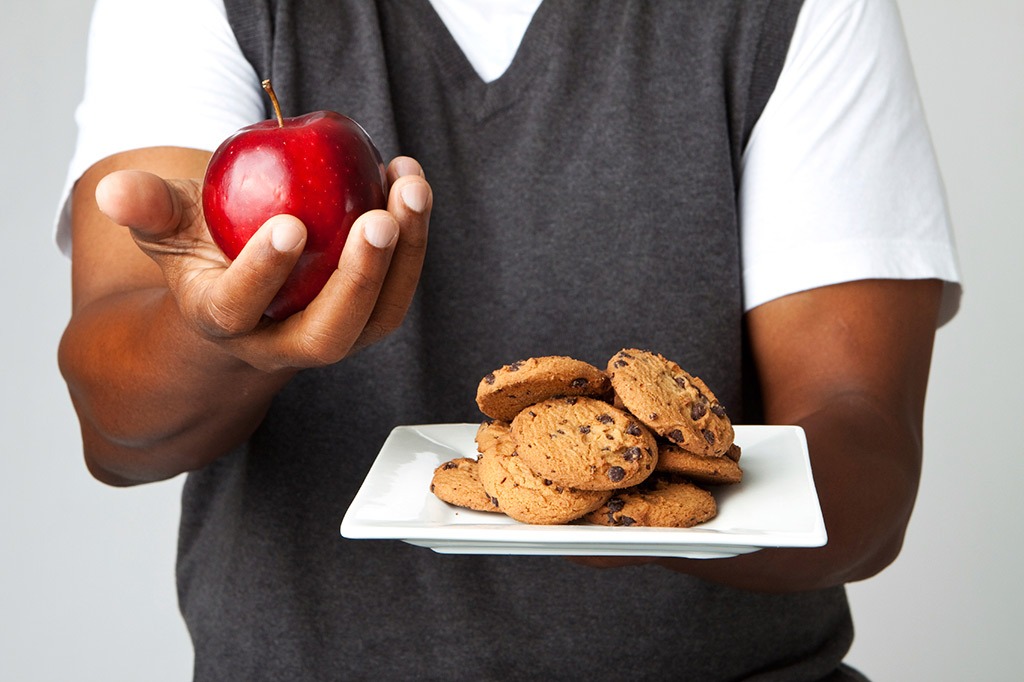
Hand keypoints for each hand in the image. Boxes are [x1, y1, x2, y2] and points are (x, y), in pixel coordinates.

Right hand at [95, 157, 430, 372]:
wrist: (244, 295)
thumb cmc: (203, 254)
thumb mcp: (168, 226)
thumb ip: (146, 207)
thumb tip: (113, 191)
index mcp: (220, 320)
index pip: (239, 308)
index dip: (262, 272)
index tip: (288, 224)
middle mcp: (279, 342)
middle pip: (327, 333)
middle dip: (358, 278)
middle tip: (379, 218)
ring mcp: (330, 334)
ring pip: (377, 316)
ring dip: (404, 255)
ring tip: (409, 188)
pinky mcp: (366, 318)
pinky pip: (398, 288)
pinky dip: (413, 240)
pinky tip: (408, 184)